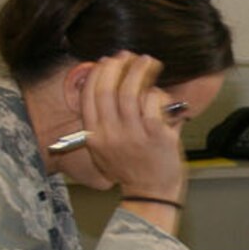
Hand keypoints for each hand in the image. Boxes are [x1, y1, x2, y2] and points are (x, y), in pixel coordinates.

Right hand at [79, 52, 188, 199]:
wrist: (151, 193)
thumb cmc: (132, 169)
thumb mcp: (105, 149)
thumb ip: (103, 123)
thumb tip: (106, 86)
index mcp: (94, 136)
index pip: (88, 96)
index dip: (97, 73)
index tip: (106, 61)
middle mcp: (110, 134)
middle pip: (107, 89)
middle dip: (117, 67)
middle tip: (127, 56)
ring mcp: (133, 134)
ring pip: (131, 91)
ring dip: (140, 71)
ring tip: (147, 61)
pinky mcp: (156, 135)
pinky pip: (154, 102)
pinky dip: (157, 92)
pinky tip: (160, 92)